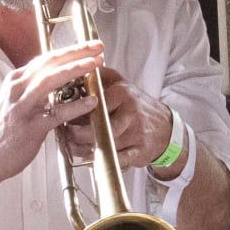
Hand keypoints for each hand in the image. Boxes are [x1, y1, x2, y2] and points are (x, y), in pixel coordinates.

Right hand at [0, 39, 109, 194]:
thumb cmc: (6, 129)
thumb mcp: (17, 100)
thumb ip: (36, 86)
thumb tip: (62, 74)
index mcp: (16, 80)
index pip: (46, 58)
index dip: (70, 50)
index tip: (91, 45)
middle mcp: (17, 89)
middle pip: (49, 63)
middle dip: (76, 52)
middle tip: (99, 47)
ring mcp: (22, 107)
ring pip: (50, 81)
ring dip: (75, 69)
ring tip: (96, 64)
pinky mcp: (29, 128)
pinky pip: (55, 114)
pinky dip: (75, 106)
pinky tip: (92, 101)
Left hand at [57, 66, 173, 169]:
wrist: (165, 127)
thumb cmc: (137, 106)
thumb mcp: (122, 84)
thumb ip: (103, 76)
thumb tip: (84, 68)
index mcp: (123, 94)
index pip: (93, 104)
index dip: (76, 112)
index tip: (65, 116)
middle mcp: (130, 112)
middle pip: (97, 127)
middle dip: (77, 134)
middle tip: (66, 134)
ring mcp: (135, 132)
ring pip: (103, 145)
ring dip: (84, 149)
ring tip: (73, 146)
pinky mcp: (139, 150)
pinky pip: (116, 159)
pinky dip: (102, 160)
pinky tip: (91, 157)